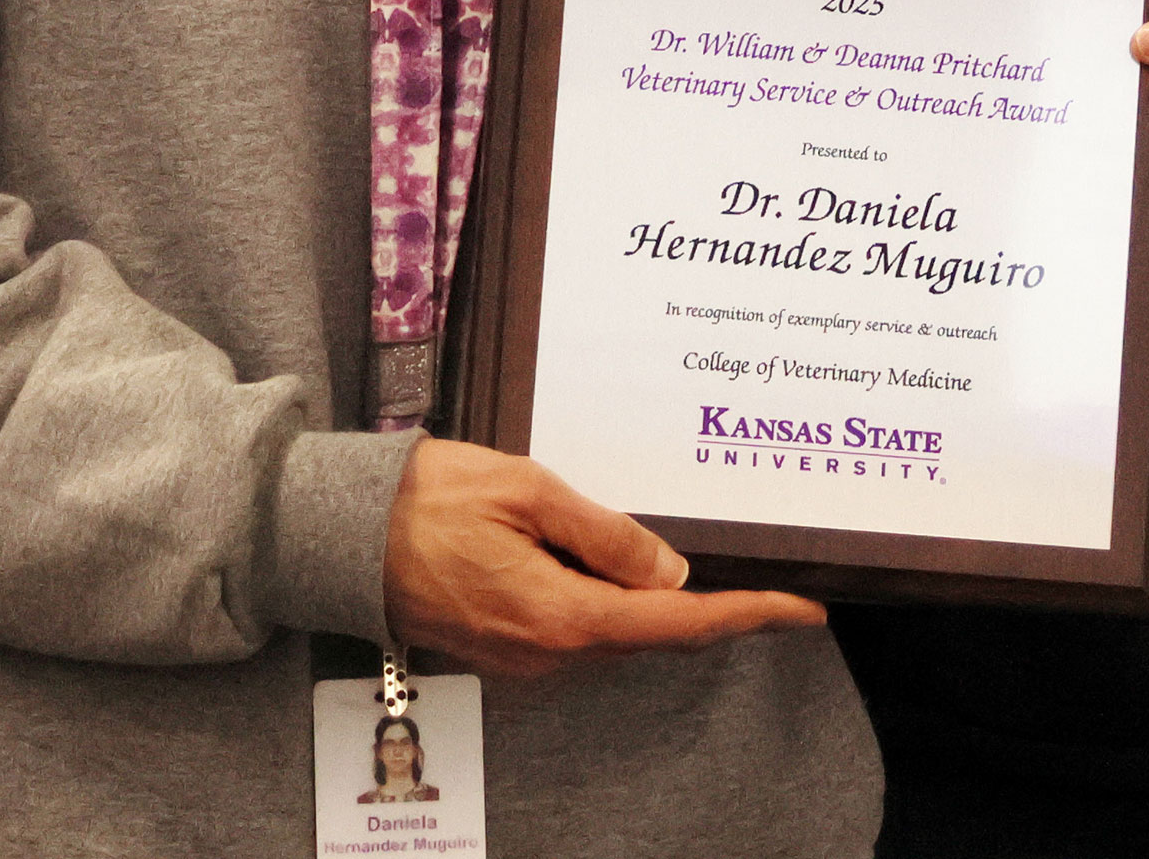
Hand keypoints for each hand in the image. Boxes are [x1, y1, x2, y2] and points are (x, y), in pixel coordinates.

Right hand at [381, 438, 825, 679]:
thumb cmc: (433, 496)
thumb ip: (606, 535)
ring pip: (616, 628)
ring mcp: (525, 658)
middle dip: (707, 603)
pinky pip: (579, 624)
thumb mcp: (530, 490)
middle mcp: (548, 654)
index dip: (748, 616)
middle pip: (652, 632)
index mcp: (562, 616)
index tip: (804, 611)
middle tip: (763, 571)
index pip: (677, 626)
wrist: (344, 532)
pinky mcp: (508, 646)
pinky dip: (608, 594)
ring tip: (677, 542)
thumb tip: (672, 574)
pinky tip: (610, 552)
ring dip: (651, 595)